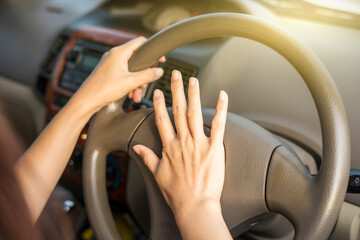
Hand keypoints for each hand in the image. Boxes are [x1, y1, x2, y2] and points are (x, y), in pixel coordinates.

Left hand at [74, 37, 164, 112]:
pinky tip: (131, 95)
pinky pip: (124, 75)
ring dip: (137, 82)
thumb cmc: (103, 89)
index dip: (152, 50)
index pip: (140, 42)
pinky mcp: (108, 73)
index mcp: (119, 52)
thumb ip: (147, 75)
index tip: (160, 59)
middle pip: (137, 59)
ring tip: (137, 95)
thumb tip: (159, 71)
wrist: (87, 101)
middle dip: (144, 73)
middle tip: (147, 83)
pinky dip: (130, 84)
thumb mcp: (131, 82)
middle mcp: (114, 56)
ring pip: (131, 70)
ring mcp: (110, 64)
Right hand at [133, 70, 228, 235]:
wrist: (194, 206)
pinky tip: (223, 95)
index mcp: (169, 147)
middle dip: (177, 90)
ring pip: (194, 113)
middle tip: (176, 74)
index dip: (160, 104)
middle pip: (178, 111)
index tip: (159, 91)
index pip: (162, 120)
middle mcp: (183, 141)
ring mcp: (199, 144)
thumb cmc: (176, 193)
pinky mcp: (214, 148)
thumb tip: (137, 147)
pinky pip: (218, 125)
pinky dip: (221, 109)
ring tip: (193, 80)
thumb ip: (147, 157)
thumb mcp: (157, 174)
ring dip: (194, 95)